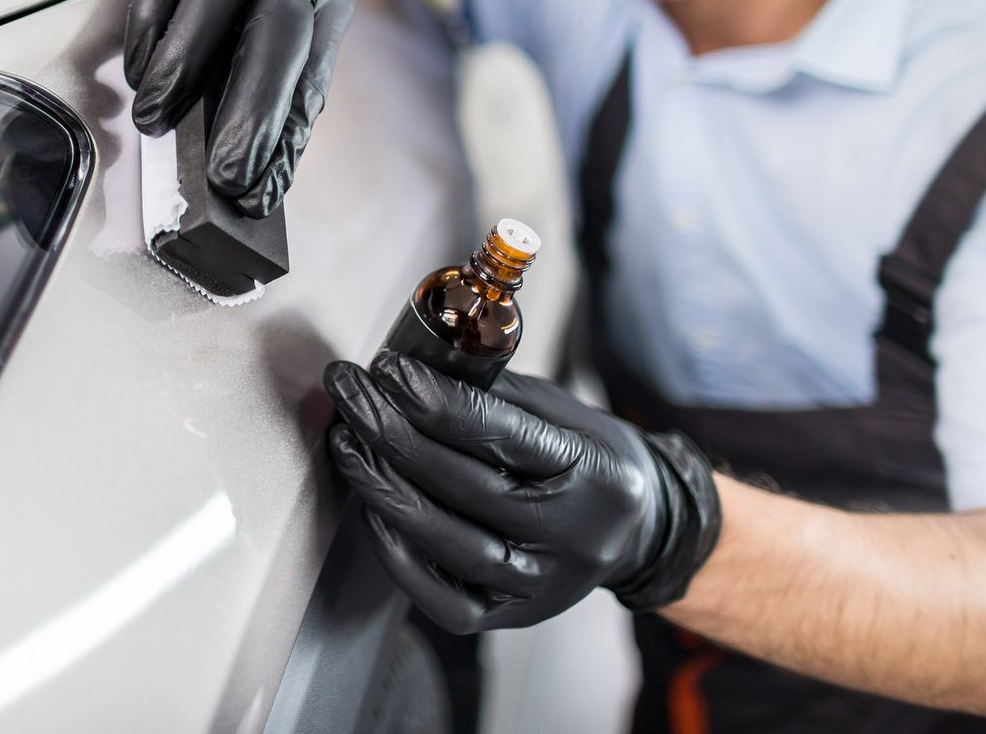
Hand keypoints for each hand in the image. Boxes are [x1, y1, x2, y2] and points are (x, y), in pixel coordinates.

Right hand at [124, 0, 357, 216]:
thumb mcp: (289, 25)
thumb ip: (280, 93)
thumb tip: (263, 177)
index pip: (308, 69)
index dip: (281, 134)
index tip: (253, 188)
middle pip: (274, 29)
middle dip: (247, 108)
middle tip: (220, 170)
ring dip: (180, 65)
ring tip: (156, 117)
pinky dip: (147, 25)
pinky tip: (138, 66)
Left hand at [323, 354, 721, 631]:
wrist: (639, 532)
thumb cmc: (590, 460)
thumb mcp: (561, 412)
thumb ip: (493, 394)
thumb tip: (413, 368)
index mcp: (591, 473)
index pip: (499, 435)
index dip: (434, 401)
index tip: (388, 369)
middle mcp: (570, 536)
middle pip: (464, 484)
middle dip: (393, 432)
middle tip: (351, 393)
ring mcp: (541, 584)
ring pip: (448, 542)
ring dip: (384, 488)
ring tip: (346, 443)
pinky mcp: (513, 616)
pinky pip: (443, 598)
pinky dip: (398, 556)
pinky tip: (370, 511)